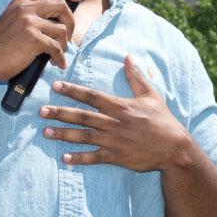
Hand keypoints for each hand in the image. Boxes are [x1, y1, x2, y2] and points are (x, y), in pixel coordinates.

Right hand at [0, 0, 81, 83]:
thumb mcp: (10, 19)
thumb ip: (27, 13)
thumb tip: (52, 18)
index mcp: (21, 2)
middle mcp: (26, 9)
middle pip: (61, 6)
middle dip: (71, 22)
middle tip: (69, 35)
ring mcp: (30, 23)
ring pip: (61, 29)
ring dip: (64, 44)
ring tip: (58, 54)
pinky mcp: (33, 39)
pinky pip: (56, 47)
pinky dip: (59, 58)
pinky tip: (57, 63)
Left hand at [40, 56, 193, 170]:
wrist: (175, 148)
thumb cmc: (163, 120)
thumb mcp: (151, 95)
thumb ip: (136, 77)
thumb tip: (128, 57)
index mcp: (121, 106)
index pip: (92, 96)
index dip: (73, 91)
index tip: (56, 86)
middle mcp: (114, 123)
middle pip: (83, 117)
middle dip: (61, 113)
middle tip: (41, 111)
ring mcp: (114, 141)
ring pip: (85, 137)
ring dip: (64, 134)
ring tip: (46, 131)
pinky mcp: (117, 157)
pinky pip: (95, 158)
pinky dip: (80, 159)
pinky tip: (65, 158)